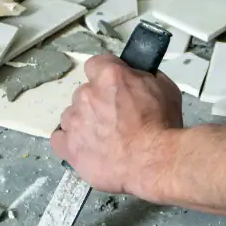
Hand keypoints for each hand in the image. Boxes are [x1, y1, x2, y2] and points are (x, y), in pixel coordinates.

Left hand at [52, 54, 183, 195]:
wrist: (155, 161)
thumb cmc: (163, 128)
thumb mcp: (165, 89)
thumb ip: (144, 78)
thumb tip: (138, 77)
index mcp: (109, 76)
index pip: (96, 64)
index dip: (106, 77)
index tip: (114, 87)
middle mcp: (87, 94)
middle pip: (84, 93)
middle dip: (97, 103)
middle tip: (116, 119)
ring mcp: (75, 121)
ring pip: (71, 115)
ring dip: (83, 123)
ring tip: (103, 138)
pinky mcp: (69, 146)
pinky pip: (59, 139)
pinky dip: (70, 142)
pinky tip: (86, 148)